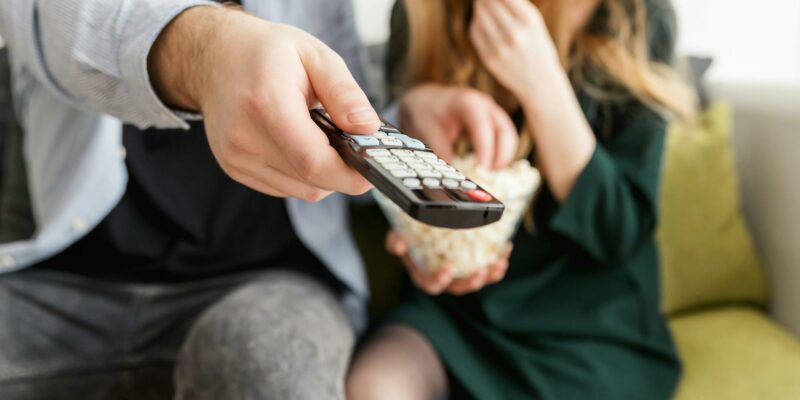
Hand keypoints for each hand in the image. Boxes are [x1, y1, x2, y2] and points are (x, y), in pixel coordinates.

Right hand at [149, 6, 380, 200]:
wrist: (214, 56)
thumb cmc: (265, 53)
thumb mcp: (315, 56)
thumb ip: (345, 94)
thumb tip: (369, 128)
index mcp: (267, 104)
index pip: (313, 162)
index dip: (350, 175)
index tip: (373, 169)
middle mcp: (245, 138)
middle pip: (310, 181)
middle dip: (342, 172)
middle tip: (355, 147)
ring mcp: (236, 158)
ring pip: (300, 190)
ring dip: (322, 174)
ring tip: (322, 138)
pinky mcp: (235, 168)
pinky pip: (283, 187)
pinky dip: (302, 174)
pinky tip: (300, 144)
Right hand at [386, 231, 511, 295]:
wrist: (422, 227)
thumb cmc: (409, 234)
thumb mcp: (398, 234)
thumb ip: (395, 240)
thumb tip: (398, 245)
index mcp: (424, 275)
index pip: (431, 285)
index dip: (440, 280)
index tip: (449, 269)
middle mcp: (444, 279)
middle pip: (459, 288)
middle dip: (471, 282)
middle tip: (481, 272)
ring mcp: (460, 274)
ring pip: (476, 280)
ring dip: (490, 275)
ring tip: (500, 263)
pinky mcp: (474, 265)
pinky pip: (488, 268)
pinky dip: (498, 261)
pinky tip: (506, 248)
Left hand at [399, 84, 517, 169]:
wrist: (426, 100)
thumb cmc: (427, 112)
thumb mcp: (428, 131)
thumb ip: (442, 153)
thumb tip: (453, 176)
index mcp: (468, 102)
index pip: (483, 126)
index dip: (485, 149)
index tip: (482, 169)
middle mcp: (485, 105)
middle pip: (505, 131)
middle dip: (501, 156)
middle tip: (489, 175)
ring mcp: (492, 112)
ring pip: (509, 136)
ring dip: (503, 157)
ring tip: (489, 174)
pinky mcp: (494, 122)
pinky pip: (505, 138)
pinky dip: (501, 154)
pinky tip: (489, 167)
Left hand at [469, 0, 562, 101]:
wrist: (539, 82)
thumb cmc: (537, 46)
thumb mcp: (534, 22)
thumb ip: (515, 5)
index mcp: (529, 20)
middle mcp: (514, 34)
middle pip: (488, 3)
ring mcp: (500, 48)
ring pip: (479, 16)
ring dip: (479, 8)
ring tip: (483, 7)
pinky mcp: (489, 59)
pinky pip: (475, 32)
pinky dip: (477, 23)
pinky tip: (483, 22)